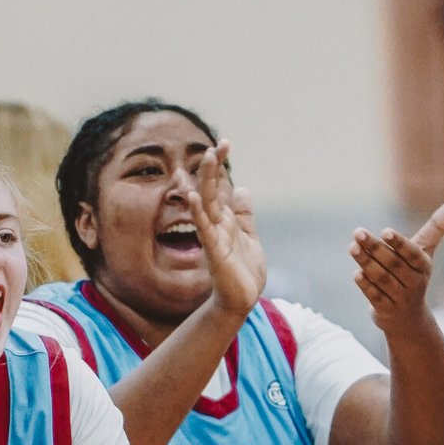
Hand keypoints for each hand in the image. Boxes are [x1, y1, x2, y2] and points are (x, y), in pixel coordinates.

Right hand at [185, 142, 266, 318]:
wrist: (242, 300)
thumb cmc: (243, 272)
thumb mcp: (249, 237)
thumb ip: (244, 215)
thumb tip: (243, 189)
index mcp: (225, 220)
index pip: (221, 186)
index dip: (221, 166)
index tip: (225, 143)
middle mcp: (217, 224)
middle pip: (212, 190)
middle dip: (214, 167)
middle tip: (217, 144)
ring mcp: (214, 237)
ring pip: (207, 204)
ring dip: (207, 181)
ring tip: (207, 159)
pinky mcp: (215, 252)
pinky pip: (205, 230)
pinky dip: (199, 213)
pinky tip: (194, 197)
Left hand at [351, 201, 443, 335]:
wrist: (409, 318)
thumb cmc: (414, 276)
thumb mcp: (425, 253)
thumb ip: (436, 228)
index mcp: (423, 266)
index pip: (412, 254)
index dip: (399, 243)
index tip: (385, 231)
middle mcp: (414, 283)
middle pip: (393, 264)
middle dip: (375, 248)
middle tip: (358, 232)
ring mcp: (400, 298)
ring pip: (382, 279)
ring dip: (366, 262)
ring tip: (353, 247)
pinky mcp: (385, 310)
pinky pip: (375, 296)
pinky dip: (366, 285)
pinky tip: (356, 273)